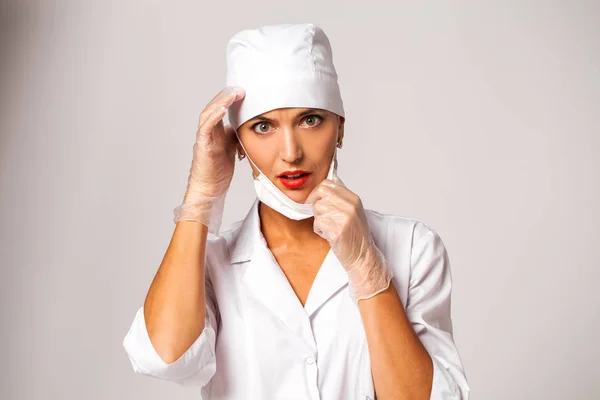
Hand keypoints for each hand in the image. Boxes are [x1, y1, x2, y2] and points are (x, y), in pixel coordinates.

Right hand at [173, 86, 244, 234]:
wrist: (209, 190)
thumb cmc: (218, 171)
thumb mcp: (231, 148)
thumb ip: (235, 136)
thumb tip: (245, 125)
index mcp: (215, 131)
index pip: (221, 109)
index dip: (231, 98)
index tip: (245, 91)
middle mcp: (208, 132)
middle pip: (214, 107)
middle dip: (226, 96)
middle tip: (240, 88)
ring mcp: (203, 138)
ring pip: (208, 113)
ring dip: (220, 102)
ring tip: (232, 94)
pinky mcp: (202, 147)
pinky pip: (205, 128)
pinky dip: (213, 117)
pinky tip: (222, 109)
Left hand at [306, 175, 392, 301]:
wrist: (363, 256)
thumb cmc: (356, 235)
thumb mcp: (353, 210)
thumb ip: (342, 196)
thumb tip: (331, 180)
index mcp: (353, 199)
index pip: (328, 183)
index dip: (317, 191)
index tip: (316, 200)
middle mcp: (350, 205)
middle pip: (321, 192)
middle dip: (315, 202)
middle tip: (319, 214)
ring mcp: (344, 217)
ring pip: (318, 208)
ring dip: (318, 219)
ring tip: (328, 227)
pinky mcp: (337, 230)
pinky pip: (317, 223)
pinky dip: (319, 230)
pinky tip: (328, 235)